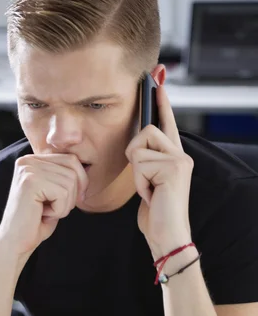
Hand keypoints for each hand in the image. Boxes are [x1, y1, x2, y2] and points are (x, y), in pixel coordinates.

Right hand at [0, 153, 88, 257]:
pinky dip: (59, 210)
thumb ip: (65, 177)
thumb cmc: (36, 223)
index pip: (71, 159)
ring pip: (70, 181)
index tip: (69, 202)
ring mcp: (27, 169)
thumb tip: (88, 167)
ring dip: (64, 204)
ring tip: (45, 212)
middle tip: (55, 209)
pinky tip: (42, 215)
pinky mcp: (30, 182)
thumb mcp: (54, 194)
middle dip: (73, 194)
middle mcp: (27, 160)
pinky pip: (63, 193)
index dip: (80, 182)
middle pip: (73, 168)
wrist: (15, 244)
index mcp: (32, 160)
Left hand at [125, 85, 193, 259]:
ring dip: (136, 173)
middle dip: (135, 155)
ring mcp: (179, 159)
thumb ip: (147, 163)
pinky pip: (139, 162)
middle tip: (145, 182)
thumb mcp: (148, 183)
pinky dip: (139, 182)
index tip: (157, 80)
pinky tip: (151, 195)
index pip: (166, 123)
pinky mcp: (174, 167)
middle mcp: (180, 154)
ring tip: (149, 190)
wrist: (167, 235)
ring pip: (139, 147)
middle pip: (145, 130)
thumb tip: (137, 146)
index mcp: (175, 157)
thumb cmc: (156, 214)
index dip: (161, 102)